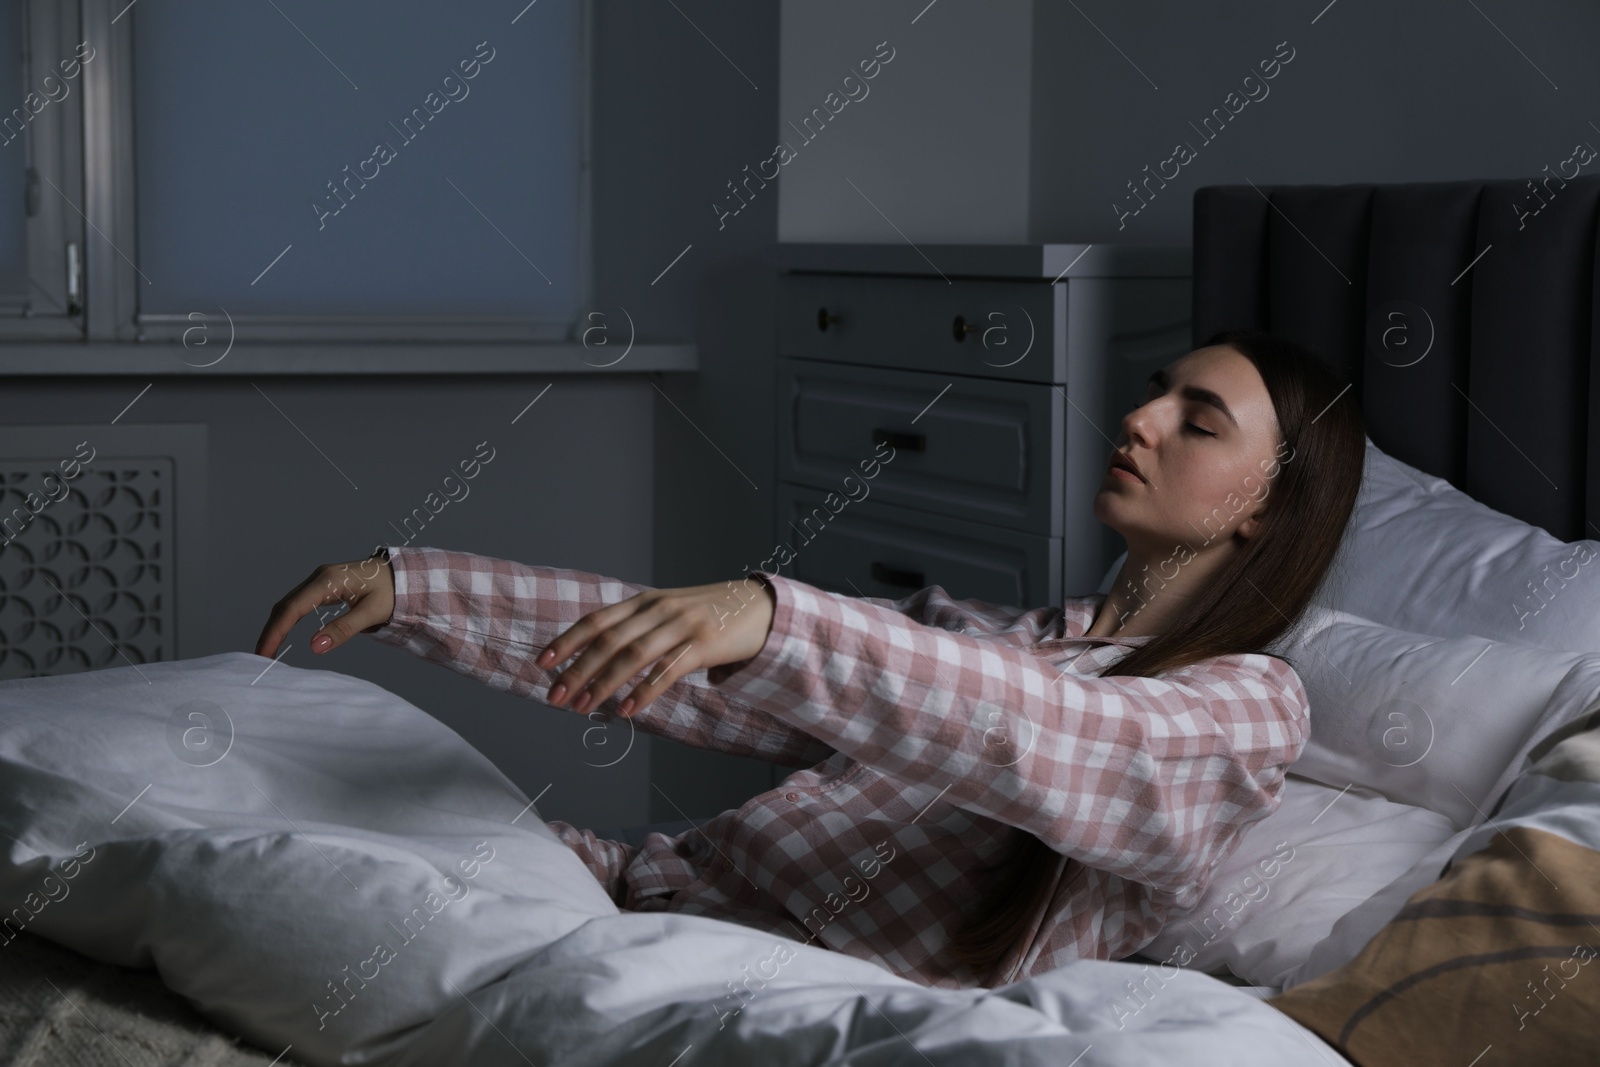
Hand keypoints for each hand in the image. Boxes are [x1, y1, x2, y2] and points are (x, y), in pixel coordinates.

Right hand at [255, 554, 394, 658]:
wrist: (402, 575)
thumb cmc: (391, 592)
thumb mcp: (372, 613)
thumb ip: (344, 629)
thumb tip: (315, 647)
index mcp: (328, 580)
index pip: (292, 609)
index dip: (276, 632)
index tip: (264, 654)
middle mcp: (319, 577)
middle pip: (284, 606)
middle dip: (270, 632)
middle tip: (260, 658)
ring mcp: (319, 580)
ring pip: (288, 604)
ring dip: (275, 626)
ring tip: (266, 651)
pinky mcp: (322, 586)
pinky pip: (297, 603)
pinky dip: (286, 620)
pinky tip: (281, 635)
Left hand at [539, 575, 775, 717]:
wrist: (760, 607)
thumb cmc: (709, 615)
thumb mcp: (668, 613)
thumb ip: (638, 628)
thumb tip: (600, 656)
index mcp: (644, 602)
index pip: (597, 621)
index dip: (567, 641)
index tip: (542, 663)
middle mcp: (658, 609)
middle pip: (608, 641)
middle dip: (577, 670)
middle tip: (555, 697)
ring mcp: (682, 625)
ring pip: (632, 656)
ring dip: (602, 684)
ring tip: (581, 707)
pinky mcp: (704, 644)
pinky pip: (666, 670)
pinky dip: (642, 691)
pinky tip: (625, 709)